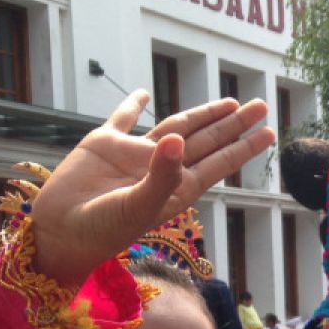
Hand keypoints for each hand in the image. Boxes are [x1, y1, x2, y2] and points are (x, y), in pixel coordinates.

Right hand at [34, 91, 274, 286]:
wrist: (59, 233)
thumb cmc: (103, 229)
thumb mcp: (139, 206)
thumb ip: (162, 175)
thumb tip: (181, 139)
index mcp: (178, 188)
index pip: (219, 161)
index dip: (243, 146)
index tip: (269, 131)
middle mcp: (162, 169)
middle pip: (206, 140)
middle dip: (233, 124)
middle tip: (261, 105)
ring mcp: (134, 155)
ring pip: (176, 126)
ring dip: (202, 114)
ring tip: (229, 103)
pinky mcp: (104, 144)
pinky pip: (122, 119)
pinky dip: (132, 105)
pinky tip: (143, 94)